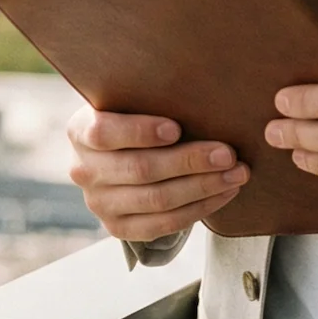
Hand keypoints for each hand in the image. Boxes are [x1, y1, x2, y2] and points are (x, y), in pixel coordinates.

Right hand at [66, 106, 249, 241]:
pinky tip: (225, 193)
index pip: (104, 133)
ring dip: (203, 187)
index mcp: (81, 131)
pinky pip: (163, 225)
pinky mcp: (118, 228)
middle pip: (140, 170)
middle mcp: (84, 170)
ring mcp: (99, 203)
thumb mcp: (133, 101)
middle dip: (189, 161)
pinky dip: (199, 209)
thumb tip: (202, 90)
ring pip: (156, 200)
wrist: (122, 154)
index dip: (140, 132)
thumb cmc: (137, 116)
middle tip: (228, 153)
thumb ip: (152, 96)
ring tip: (237, 173)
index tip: (177, 128)